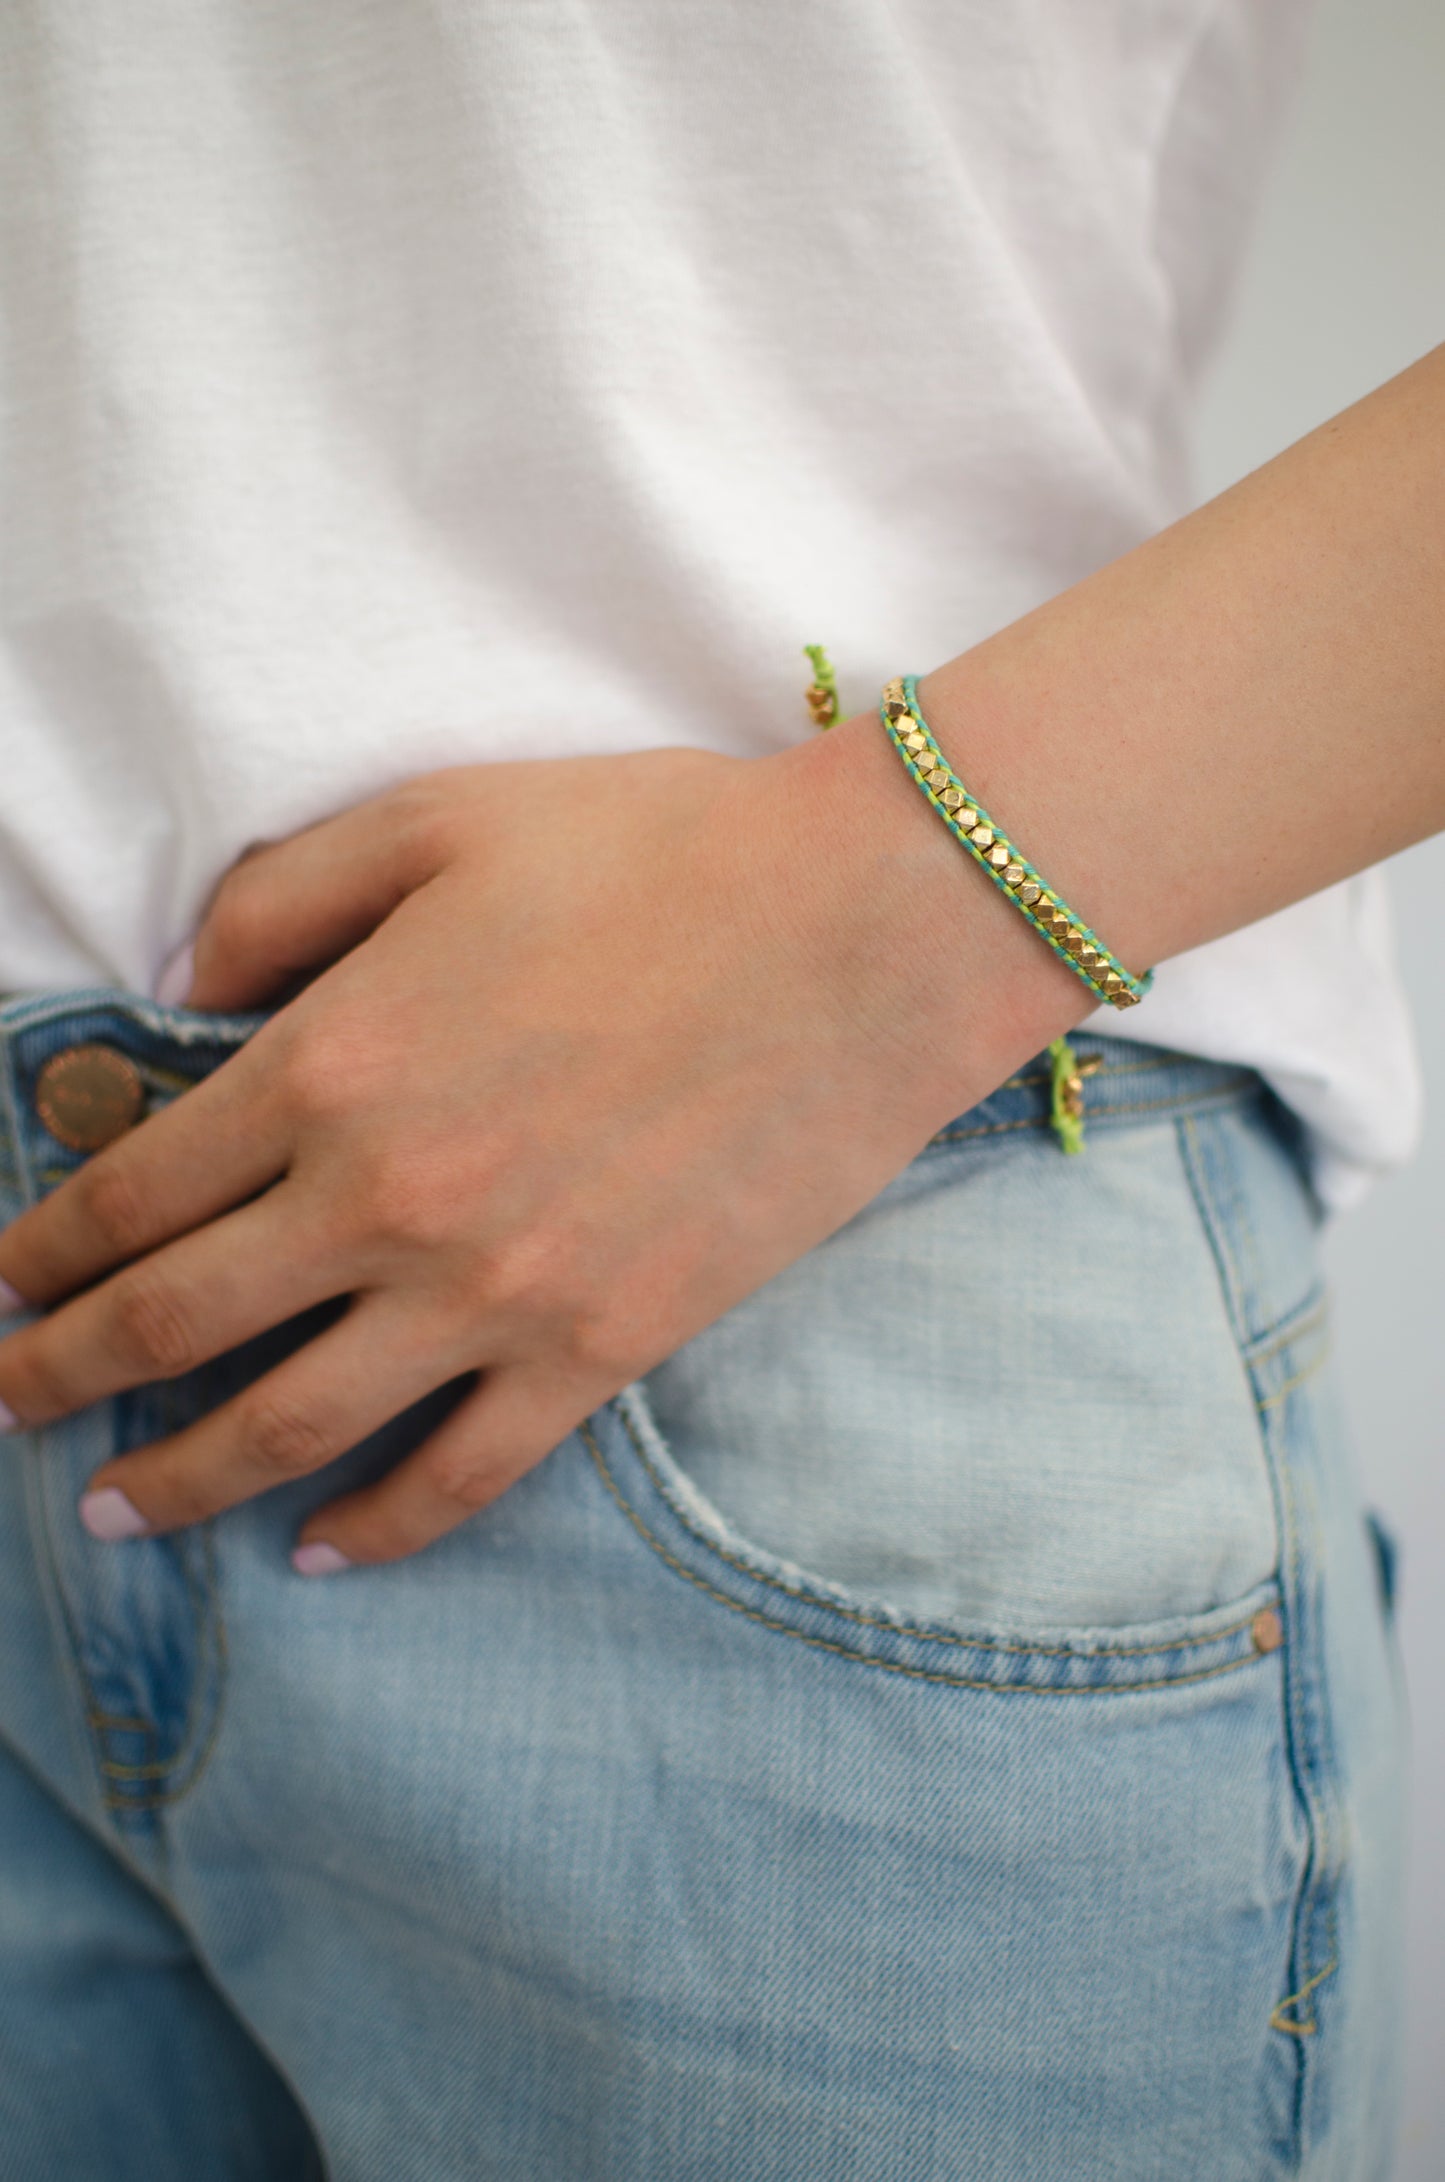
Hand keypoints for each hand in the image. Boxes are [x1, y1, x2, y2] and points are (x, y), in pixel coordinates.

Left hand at [0, 722, 1073, 1568]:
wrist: (867, 931)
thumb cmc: (659, 852)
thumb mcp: (441, 820)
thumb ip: (281, 900)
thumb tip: (172, 987)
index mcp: (331, 1066)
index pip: (135, 1190)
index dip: (44, 1248)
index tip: (1, 1281)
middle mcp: (385, 1202)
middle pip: (175, 1324)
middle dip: (60, 1374)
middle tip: (1, 1403)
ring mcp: (495, 1295)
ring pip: (289, 1424)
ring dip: (179, 1477)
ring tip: (111, 1511)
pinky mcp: (602, 1350)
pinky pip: (460, 1474)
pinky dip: (376, 1528)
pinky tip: (318, 1550)